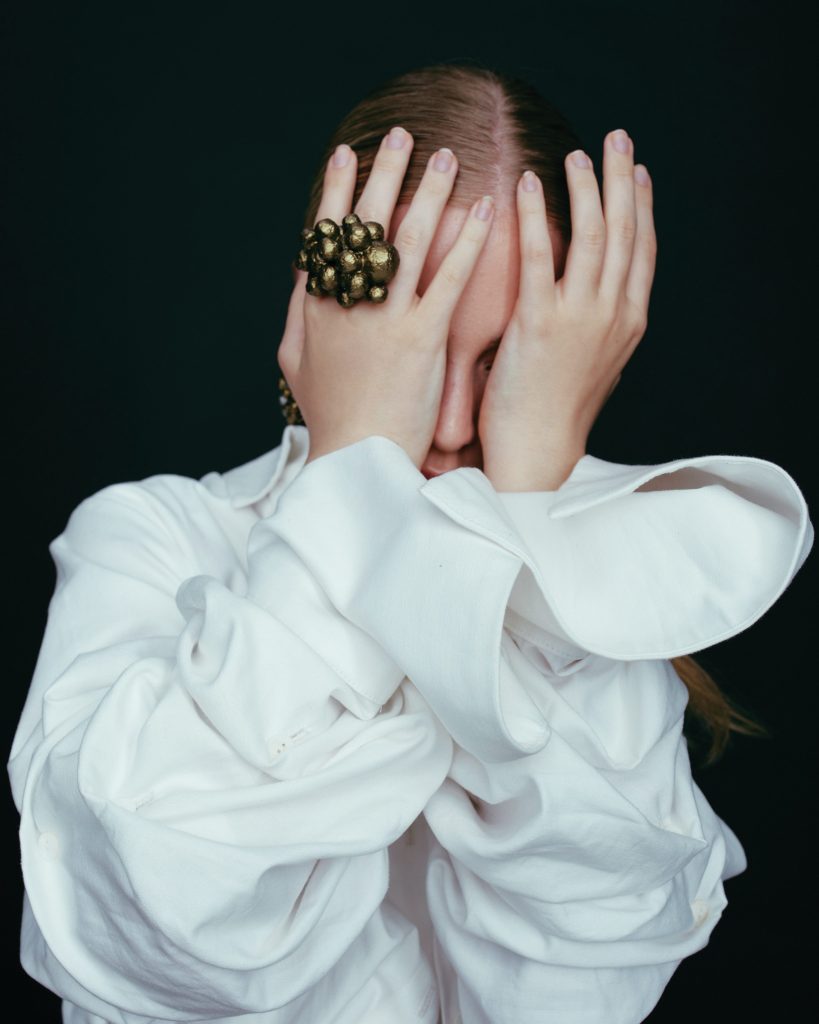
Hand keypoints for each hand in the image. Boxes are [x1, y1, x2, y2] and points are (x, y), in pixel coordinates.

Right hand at [277, 129, 495, 469]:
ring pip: (406, 242)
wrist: (357, 462)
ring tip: (448, 157)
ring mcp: (384, 320)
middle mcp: (346, 303)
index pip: (327, 235)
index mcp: (315, 307)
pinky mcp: (421, 340)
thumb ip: (297, 314)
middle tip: (404, 134)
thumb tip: (300, 274)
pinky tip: (485, 211)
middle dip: (385, 173)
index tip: (349, 154)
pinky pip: (447, 281)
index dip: (340, 192)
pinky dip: (466, 242)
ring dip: (428, 192)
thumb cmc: (330, 416)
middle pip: (365, 224)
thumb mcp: (295, 362)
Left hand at [478, 129, 656, 490]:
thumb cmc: (556, 412)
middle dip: (622, 180)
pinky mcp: (540, 325)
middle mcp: (614, 314)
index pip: (643, 251)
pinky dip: (538, 216)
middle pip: (626, 231)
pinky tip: (529, 185)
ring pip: (593, 236)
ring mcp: (581, 318)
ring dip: (586, 188)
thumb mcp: (593, 364)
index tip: (638, 170)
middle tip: (616, 139)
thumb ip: (599, 327)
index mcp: (629, 322)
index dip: (642, 206)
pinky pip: (541, 257)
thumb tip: (597, 303)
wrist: (537, 451)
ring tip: (576, 155)